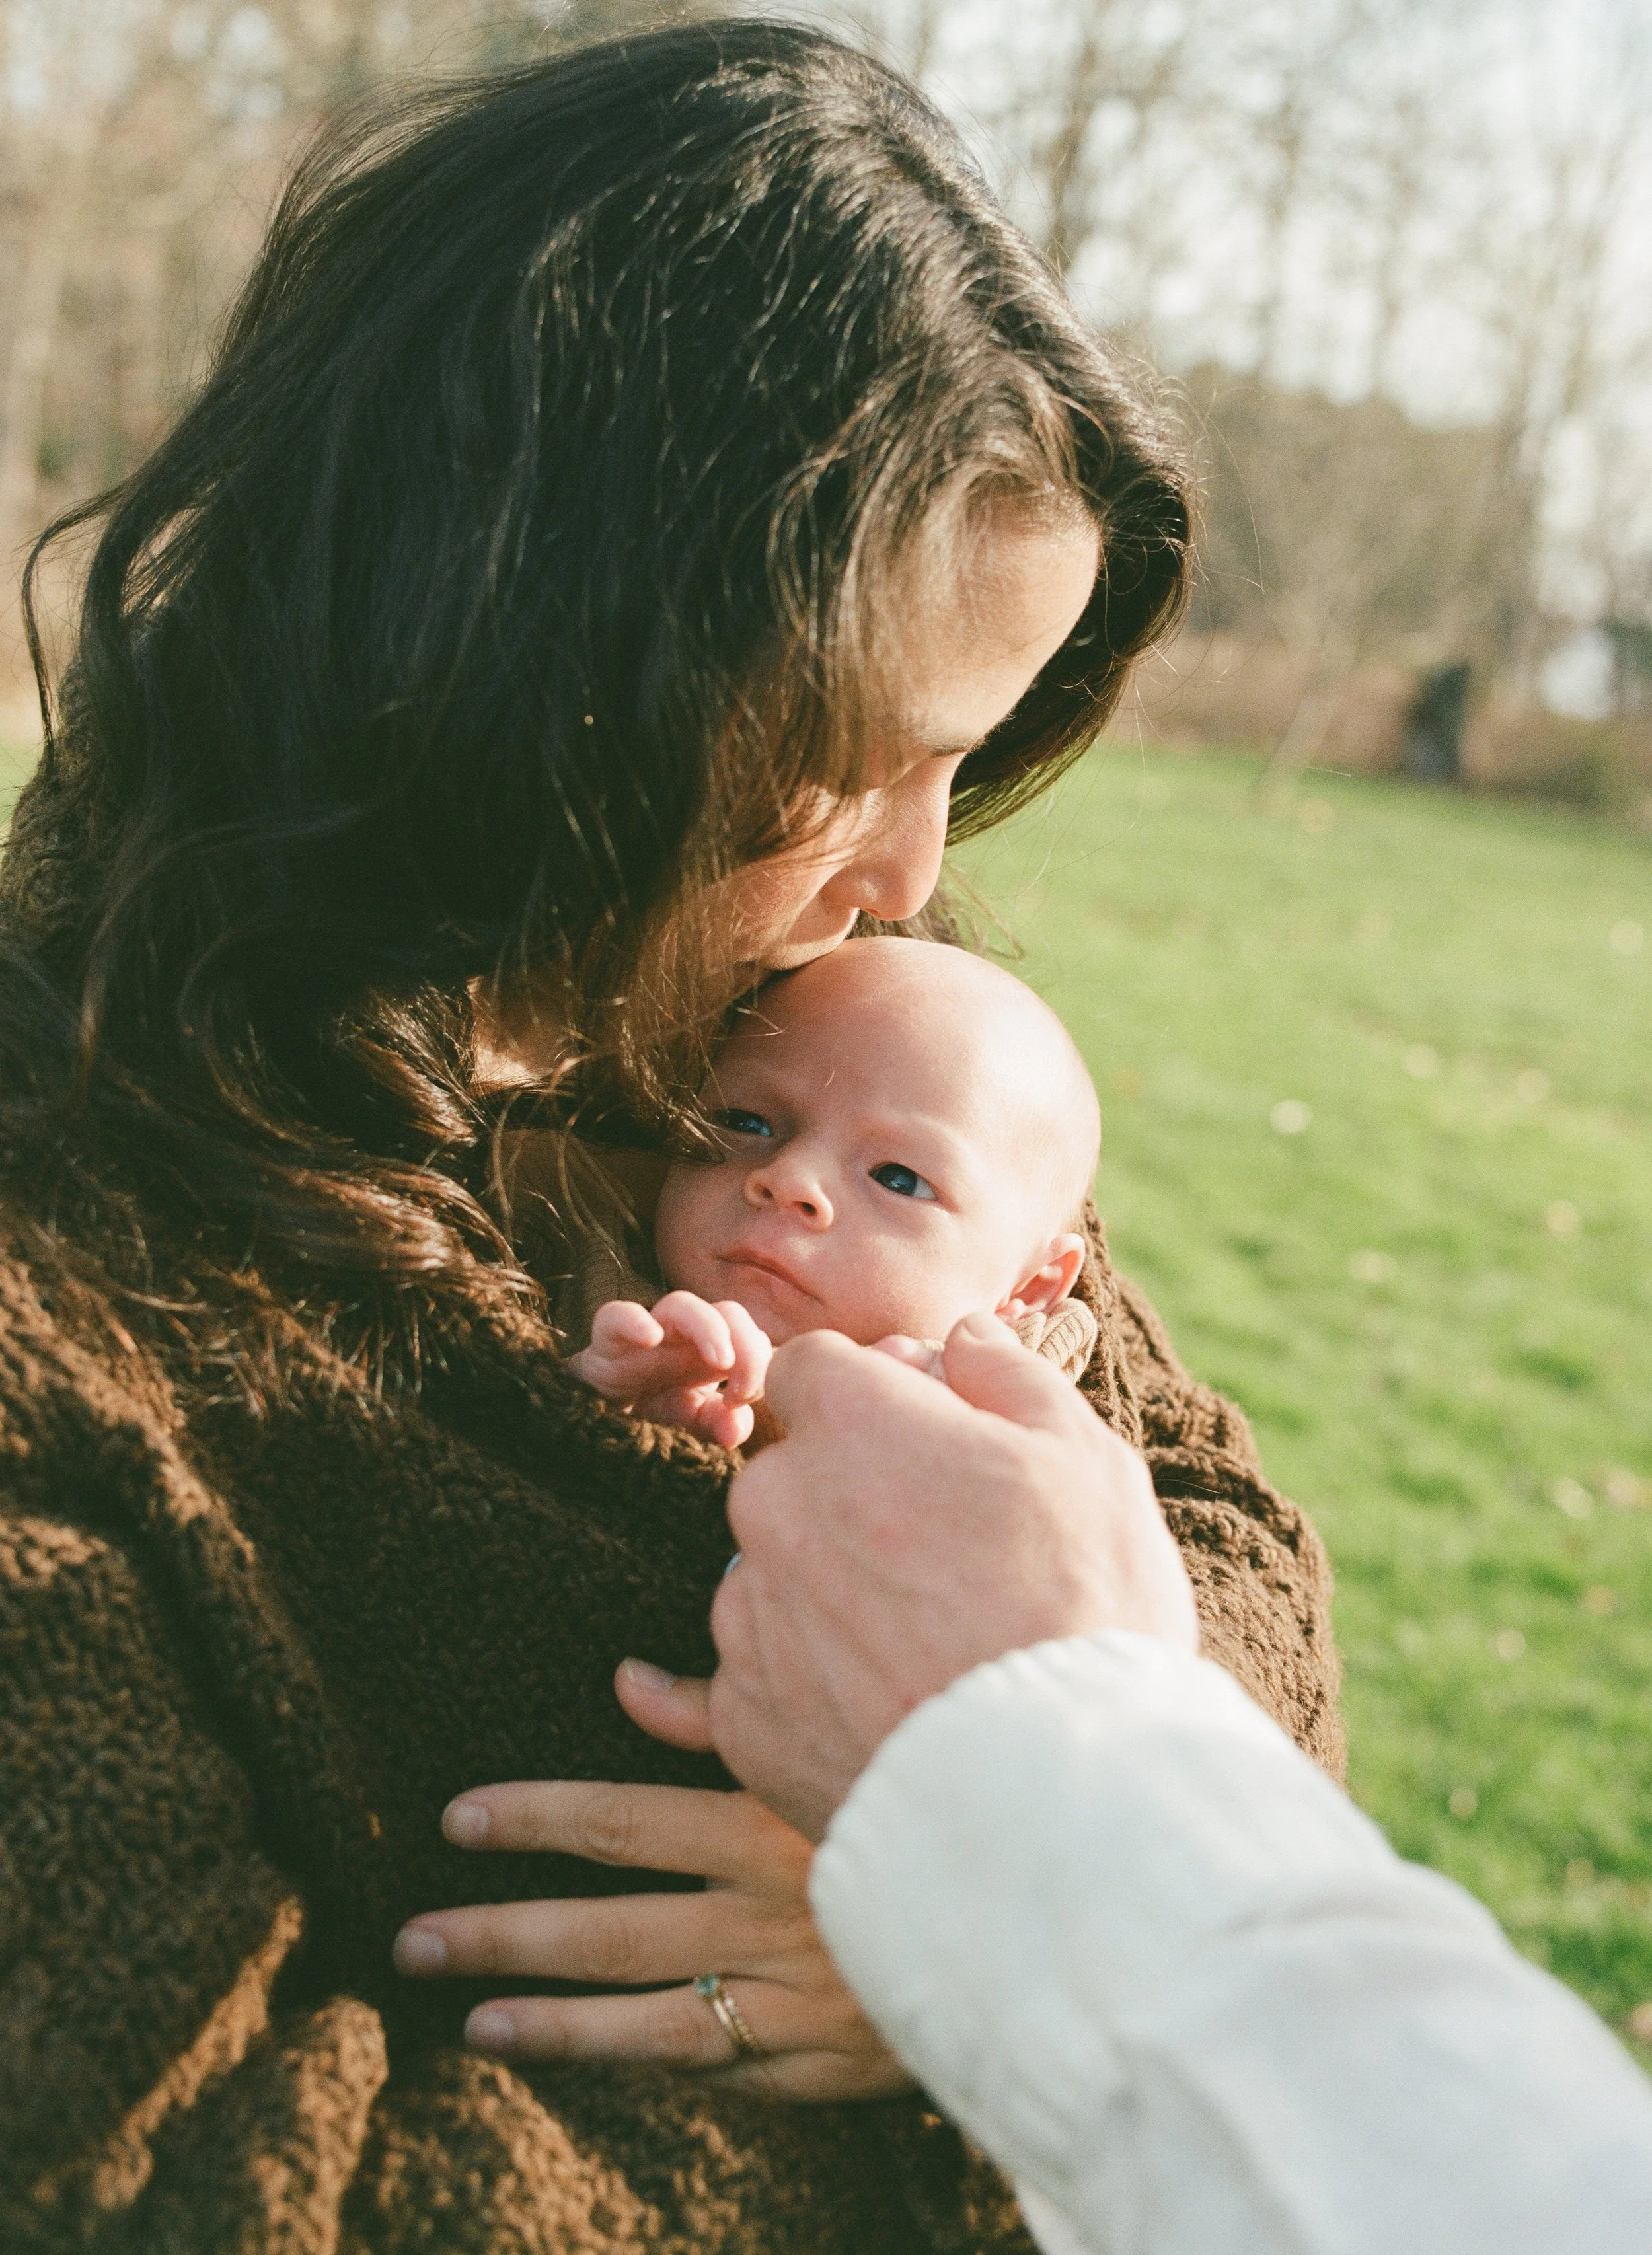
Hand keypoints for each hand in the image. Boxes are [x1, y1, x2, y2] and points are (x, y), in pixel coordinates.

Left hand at [390, 1665, 909, 2101]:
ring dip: (556, 2025)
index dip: (533, 1820)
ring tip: (474, 2024)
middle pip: (610, 1929)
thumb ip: (723, 1714)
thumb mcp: (830, 1742)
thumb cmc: (929, 1787)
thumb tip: (624, 1679)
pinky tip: (602, 2066)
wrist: (1041, 1902)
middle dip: (504, 1935)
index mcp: (763, 1828)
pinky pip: (728, 2071)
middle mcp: (765, 1917)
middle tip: (412, 1941)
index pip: (621, 1823)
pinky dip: (663, 2068)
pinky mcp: (825, 2062)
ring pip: (650, 2023)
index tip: (457, 1820)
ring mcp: (792, 2001)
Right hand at [569, 1291, 772, 1448]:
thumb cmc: (648, 1412)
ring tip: (721, 1363)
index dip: (760, 1364)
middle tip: (744, 1389)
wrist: (591, 1416)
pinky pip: (616, 1315)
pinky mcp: (607, 1339)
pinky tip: (649, 1338)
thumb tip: (736, 1427)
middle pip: (728, 1312)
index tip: (746, 1400)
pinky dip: (633, 1321)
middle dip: (747, 1343)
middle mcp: (684, 1337)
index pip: (753, 1338)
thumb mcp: (688, 1424)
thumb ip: (717, 1423)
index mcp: (711, 1354)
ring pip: (682, 1305)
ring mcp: (647, 1333)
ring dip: (709, 1329)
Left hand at [708, 1311, 1198, 1839]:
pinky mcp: (741, 1719)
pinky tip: (807, 1701)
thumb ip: (1010, 1376)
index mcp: (851, 1424)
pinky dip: (791, 1685)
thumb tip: (962, 1334)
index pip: (817, 1367)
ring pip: (773, 1574)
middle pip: (792, 1474)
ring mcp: (749, 1615)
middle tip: (945, 1557)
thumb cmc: (1081, 1610)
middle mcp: (775, 1506)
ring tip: (925, 1649)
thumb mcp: (1085, 1460)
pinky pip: (745, 1681)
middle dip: (851, 1496)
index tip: (924, 1441)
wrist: (1052, 1801)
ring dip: (825, 1591)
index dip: (874, 1396)